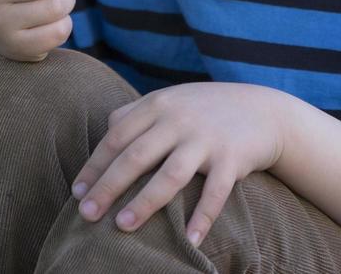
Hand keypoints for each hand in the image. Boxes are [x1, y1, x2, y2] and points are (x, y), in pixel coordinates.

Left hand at [71, 82, 288, 247]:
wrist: (263, 110)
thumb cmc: (206, 110)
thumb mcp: (171, 100)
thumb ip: (138, 111)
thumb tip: (106, 129)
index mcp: (159, 104)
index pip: (117, 136)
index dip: (95, 165)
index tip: (77, 192)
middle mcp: (179, 119)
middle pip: (136, 156)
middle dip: (108, 186)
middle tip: (87, 214)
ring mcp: (207, 139)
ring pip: (170, 175)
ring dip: (145, 202)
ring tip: (122, 226)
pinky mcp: (233, 158)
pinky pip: (215, 192)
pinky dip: (202, 217)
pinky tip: (190, 240)